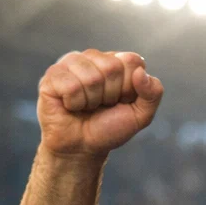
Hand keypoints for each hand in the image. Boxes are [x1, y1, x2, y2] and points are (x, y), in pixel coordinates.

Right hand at [37, 50, 162, 157]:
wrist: (83, 147)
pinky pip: (70, 85)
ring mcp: (70, 63)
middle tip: (102, 105)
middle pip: (112, 67)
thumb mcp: (141, 115)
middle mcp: (93, 57)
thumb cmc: (110, 128)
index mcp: (117, 61)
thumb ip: (153, 93)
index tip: (122, 100)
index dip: (130, 87)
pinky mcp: (52, 75)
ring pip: (91, 77)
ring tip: (86, 106)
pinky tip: (71, 105)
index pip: (132, 60)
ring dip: (92, 100)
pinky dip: (75, 103)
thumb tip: (141, 72)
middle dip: (111, 95)